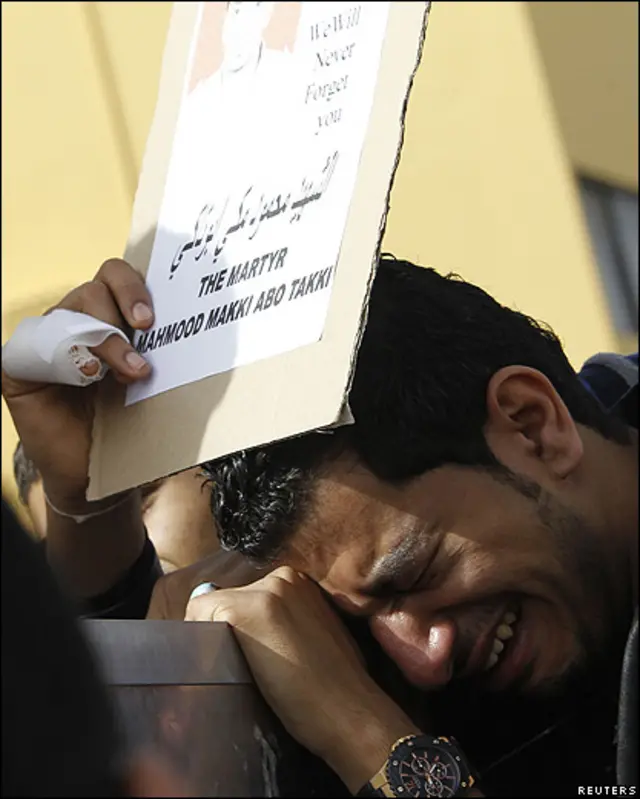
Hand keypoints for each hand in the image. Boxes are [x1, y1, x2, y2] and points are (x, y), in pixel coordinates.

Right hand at [1, 259, 153, 511]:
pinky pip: (35, 345)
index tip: (152, 319)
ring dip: (106, 339)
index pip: (116, 276)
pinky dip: (65, 359)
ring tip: (129, 372)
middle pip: (95, 287)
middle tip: (145, 337)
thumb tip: (205, 332)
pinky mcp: (20, 365)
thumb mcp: (152, 382)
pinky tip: (87, 379)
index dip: (134, 287)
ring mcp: (46, 340)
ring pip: (71, 312)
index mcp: (109, 317)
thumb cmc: (128, 424)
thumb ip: (162, 353)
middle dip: (124, 307)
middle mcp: (75, 321)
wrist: (95, 473)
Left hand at [185, 566, 418, 791]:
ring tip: (242, 672)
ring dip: (213, 638)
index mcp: (299, 581)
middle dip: (226, 632)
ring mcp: (262, 590)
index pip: (246, 597)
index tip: (256, 662)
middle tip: (249, 670)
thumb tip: (245, 631)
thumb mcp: (315, 636)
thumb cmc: (336, 686)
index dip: (240, 632)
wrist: (350, 710)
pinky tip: (228, 669)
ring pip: (209, 609)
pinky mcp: (242, 610)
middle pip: (226, 600)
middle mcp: (281, 577)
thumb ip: (284, 623)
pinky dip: (199, 644)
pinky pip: (197, 619)